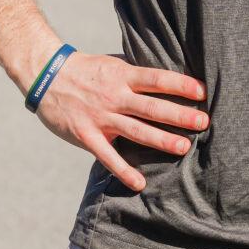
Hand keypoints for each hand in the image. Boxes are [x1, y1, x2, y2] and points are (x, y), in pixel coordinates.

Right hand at [36, 52, 208, 192]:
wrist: (46, 75)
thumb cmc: (86, 70)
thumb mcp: (113, 64)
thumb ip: (136, 76)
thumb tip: (169, 81)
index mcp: (122, 76)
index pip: (156, 79)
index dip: (180, 85)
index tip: (201, 92)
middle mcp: (113, 96)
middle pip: (151, 107)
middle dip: (179, 115)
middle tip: (203, 123)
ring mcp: (100, 117)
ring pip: (135, 130)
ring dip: (160, 140)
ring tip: (184, 147)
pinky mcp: (86, 135)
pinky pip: (107, 156)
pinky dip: (123, 171)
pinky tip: (140, 183)